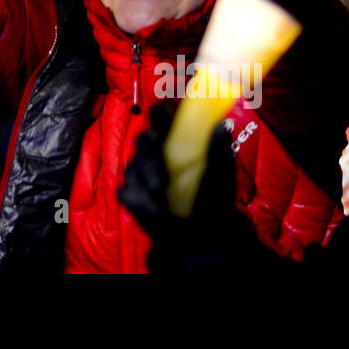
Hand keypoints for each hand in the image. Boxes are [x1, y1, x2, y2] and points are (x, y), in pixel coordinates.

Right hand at [119, 102, 258, 272]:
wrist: (206, 236)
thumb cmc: (214, 198)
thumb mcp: (221, 176)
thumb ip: (219, 152)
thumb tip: (220, 126)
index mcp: (176, 138)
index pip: (162, 114)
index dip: (161, 112)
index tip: (164, 117)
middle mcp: (155, 150)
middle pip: (143, 139)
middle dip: (150, 150)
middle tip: (161, 160)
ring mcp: (140, 172)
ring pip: (132, 165)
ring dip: (146, 176)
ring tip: (161, 192)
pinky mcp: (132, 194)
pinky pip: (127, 191)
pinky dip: (138, 198)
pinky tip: (153, 206)